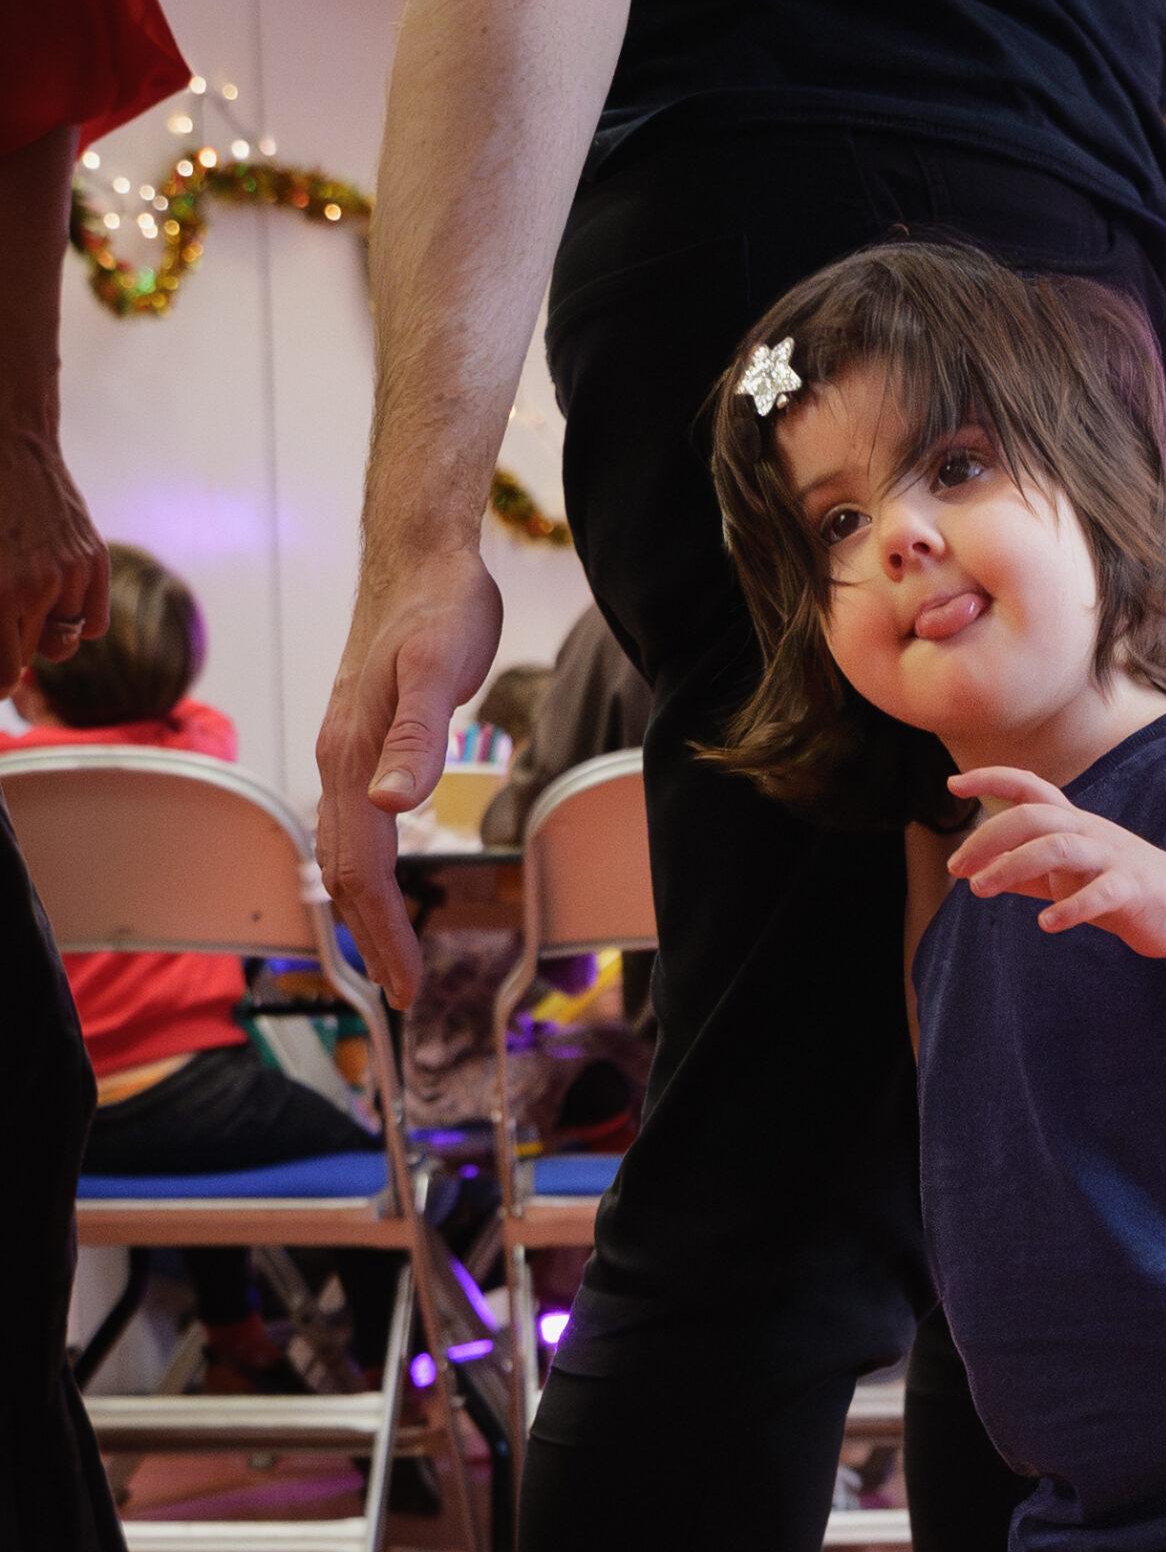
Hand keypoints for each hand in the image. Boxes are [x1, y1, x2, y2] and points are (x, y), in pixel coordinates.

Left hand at [0, 417, 109, 690]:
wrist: (9, 446)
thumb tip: (8, 662)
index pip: (4, 670)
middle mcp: (37, 588)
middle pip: (28, 656)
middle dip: (12, 647)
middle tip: (7, 618)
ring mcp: (70, 575)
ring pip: (62, 640)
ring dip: (43, 632)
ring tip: (26, 602)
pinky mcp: (93, 561)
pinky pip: (93, 622)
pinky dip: (76, 620)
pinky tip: (55, 599)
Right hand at [314, 541, 504, 1004]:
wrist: (419, 557)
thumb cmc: (439, 609)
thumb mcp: (438, 671)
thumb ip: (418, 737)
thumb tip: (392, 804)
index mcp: (353, 757)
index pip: (362, 868)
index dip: (385, 931)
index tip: (408, 987)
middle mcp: (340, 760)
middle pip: (345, 869)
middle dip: (372, 935)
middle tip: (404, 994)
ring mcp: (347, 749)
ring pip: (343, 846)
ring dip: (363, 905)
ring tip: (390, 951)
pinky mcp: (363, 736)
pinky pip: (352, 819)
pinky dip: (363, 863)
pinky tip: (383, 871)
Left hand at [947, 765, 1165, 955]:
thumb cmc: (1118, 885)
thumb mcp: (1065, 876)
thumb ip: (1025, 874)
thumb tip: (976, 874)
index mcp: (1073, 823)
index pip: (1030, 788)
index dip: (992, 779)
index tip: (953, 783)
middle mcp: (1090, 831)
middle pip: (1035, 818)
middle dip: (989, 838)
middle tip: (958, 870)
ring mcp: (1112, 858)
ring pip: (1060, 848)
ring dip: (1014, 865)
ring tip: (981, 889)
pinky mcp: (1133, 888)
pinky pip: (1101, 892)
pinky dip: (1071, 907)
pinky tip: (1047, 924)